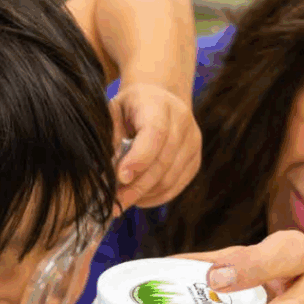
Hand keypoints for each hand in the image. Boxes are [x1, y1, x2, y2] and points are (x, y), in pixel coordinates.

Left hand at [110, 83, 200, 209]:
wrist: (157, 102)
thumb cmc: (128, 110)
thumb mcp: (112, 115)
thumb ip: (111, 140)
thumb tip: (109, 174)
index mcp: (158, 104)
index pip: (156, 133)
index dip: (139, 159)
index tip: (120, 177)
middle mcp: (182, 120)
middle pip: (162, 163)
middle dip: (135, 187)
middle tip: (114, 201)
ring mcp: (192, 141)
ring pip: (169, 179)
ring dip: (143, 195)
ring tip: (122, 199)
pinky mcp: (194, 160)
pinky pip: (175, 187)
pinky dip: (154, 197)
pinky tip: (138, 197)